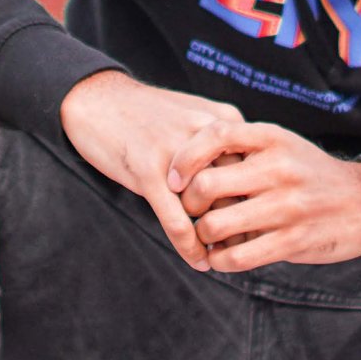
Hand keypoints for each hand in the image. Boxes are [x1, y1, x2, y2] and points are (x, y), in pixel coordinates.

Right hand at [59, 71, 244, 268]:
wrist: (97, 98)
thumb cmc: (147, 115)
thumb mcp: (194, 118)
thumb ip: (221, 146)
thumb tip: (247, 183)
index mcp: (223, 124)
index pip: (255, 171)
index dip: (259, 203)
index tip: (263, 227)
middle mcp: (206, 136)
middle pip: (239, 191)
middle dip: (244, 224)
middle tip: (245, 247)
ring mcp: (176, 154)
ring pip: (211, 209)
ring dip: (219, 239)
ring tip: (224, 258)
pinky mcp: (147, 171)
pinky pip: (177, 220)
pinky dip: (190, 247)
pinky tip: (198, 261)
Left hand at [166, 121, 360, 271]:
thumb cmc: (310, 174)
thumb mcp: (283, 146)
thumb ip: (243, 148)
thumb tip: (188, 160)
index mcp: (273, 139)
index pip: (215, 135)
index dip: (185, 157)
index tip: (173, 177)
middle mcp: (279, 169)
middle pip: (206, 186)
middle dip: (188, 204)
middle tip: (190, 211)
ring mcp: (287, 207)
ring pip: (216, 225)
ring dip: (202, 235)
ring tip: (206, 235)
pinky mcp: (293, 241)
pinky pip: (238, 257)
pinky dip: (219, 260)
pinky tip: (220, 256)